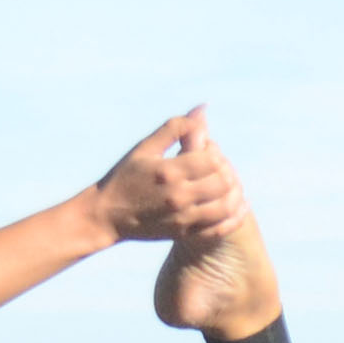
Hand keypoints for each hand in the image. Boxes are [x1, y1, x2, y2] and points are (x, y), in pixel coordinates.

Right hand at [84, 107, 246, 247]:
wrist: (105, 215)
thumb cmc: (124, 177)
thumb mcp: (145, 148)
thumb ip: (175, 127)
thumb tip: (203, 109)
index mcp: (168, 171)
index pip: (212, 159)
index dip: (216, 153)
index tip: (207, 152)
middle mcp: (177, 196)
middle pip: (223, 182)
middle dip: (226, 172)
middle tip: (220, 168)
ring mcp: (181, 218)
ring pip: (225, 206)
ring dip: (234, 194)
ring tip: (231, 186)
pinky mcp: (183, 233)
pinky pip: (218, 229)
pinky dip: (233, 219)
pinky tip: (238, 207)